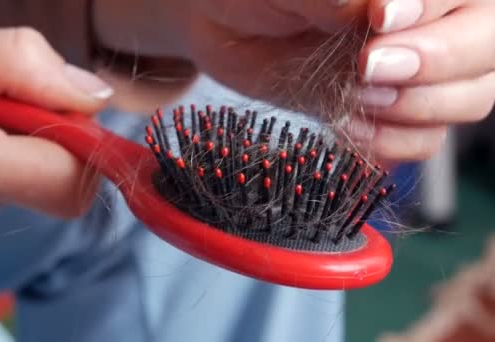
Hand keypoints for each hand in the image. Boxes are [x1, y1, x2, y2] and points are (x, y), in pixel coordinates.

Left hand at [352, 0, 494, 160]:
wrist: (235, 37)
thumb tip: (370, 4)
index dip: (431, 8)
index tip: (381, 19)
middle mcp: (431, 22)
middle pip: (486, 46)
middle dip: (434, 61)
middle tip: (369, 67)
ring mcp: (418, 71)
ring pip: (471, 97)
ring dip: (413, 106)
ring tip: (356, 95)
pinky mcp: (393, 111)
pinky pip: (427, 140)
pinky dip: (392, 142)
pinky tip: (350, 126)